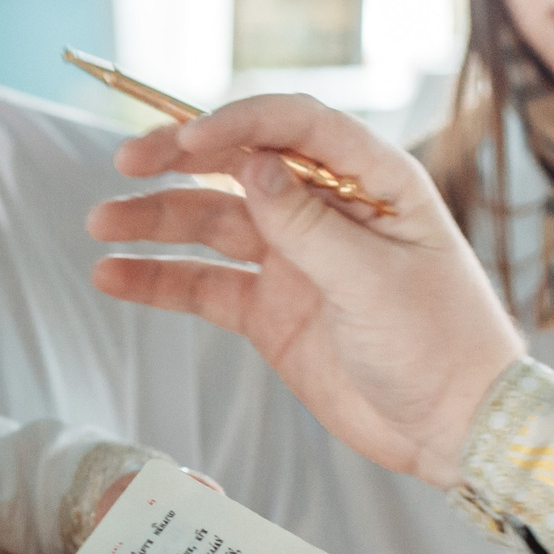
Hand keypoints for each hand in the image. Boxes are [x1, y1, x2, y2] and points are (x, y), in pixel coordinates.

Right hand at [88, 96, 522, 489]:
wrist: (453, 430)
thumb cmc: (442, 346)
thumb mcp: (375, 281)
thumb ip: (309, 226)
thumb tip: (254, 168)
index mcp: (373, 182)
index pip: (296, 127)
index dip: (237, 124)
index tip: (185, 143)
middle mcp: (328, 209)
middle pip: (240, 166)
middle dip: (179, 160)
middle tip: (125, 163)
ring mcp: (294, 259)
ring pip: (211, 224)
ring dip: (156, 220)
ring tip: (100, 225)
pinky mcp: (270, 310)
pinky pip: (204, 286)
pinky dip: (158, 279)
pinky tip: (113, 276)